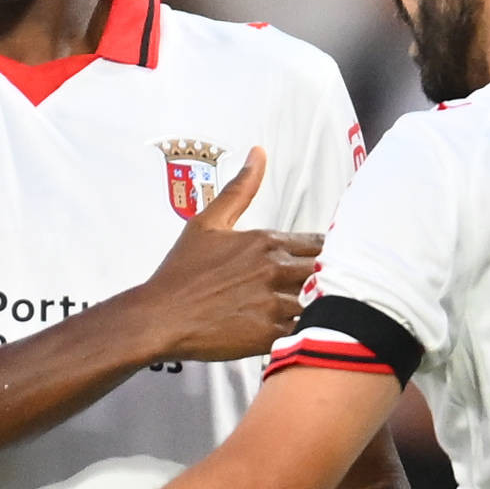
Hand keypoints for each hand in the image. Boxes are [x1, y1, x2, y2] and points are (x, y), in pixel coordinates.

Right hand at [114, 152, 318, 364]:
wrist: (160, 318)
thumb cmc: (181, 274)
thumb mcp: (207, 223)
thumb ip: (240, 189)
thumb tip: (258, 154)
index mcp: (266, 242)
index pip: (320, 243)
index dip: (328, 253)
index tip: (326, 260)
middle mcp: (274, 270)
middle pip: (327, 271)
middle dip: (329, 278)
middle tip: (328, 286)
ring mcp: (273, 303)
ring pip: (321, 302)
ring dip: (322, 305)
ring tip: (320, 310)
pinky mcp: (269, 334)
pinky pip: (306, 331)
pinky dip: (309, 331)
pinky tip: (304, 331)